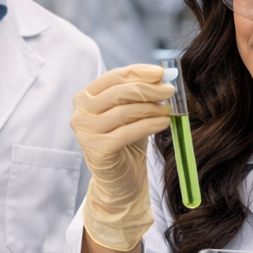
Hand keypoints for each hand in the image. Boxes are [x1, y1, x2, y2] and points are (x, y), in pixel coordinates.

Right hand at [70, 65, 174, 251]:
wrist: (120, 180)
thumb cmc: (126, 141)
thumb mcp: (132, 113)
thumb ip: (141, 94)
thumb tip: (163, 76)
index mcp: (86, 97)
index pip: (114, 77)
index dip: (138, 72)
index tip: (161, 72)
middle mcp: (81, 113)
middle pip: (119, 92)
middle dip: (148, 89)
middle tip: (170, 89)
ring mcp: (86, 132)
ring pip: (124, 111)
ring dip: (151, 108)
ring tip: (169, 109)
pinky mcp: (98, 149)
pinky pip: (128, 132)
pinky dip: (149, 125)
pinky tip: (165, 123)